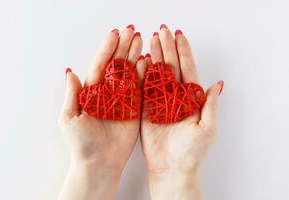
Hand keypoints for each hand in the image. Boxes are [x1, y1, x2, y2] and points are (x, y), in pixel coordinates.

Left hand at [58, 25, 144, 199]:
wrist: (98, 163)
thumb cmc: (81, 143)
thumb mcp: (70, 118)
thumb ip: (72, 94)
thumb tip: (70, 71)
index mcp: (92, 92)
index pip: (101, 65)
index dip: (107, 49)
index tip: (115, 34)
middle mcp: (108, 93)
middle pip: (117, 65)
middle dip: (124, 47)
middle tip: (132, 31)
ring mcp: (123, 100)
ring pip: (130, 73)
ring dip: (135, 56)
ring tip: (141, 40)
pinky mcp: (134, 109)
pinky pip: (140, 89)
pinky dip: (144, 75)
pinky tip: (147, 61)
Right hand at [140, 25, 222, 198]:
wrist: (172, 168)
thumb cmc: (192, 152)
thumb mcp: (208, 128)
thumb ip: (210, 105)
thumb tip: (218, 83)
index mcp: (191, 99)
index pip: (188, 70)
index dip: (184, 52)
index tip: (179, 35)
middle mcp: (175, 97)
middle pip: (171, 67)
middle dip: (167, 48)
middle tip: (161, 31)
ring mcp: (160, 101)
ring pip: (157, 74)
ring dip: (154, 57)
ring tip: (150, 40)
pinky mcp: (146, 109)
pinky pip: (143, 89)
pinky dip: (141, 74)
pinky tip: (140, 61)